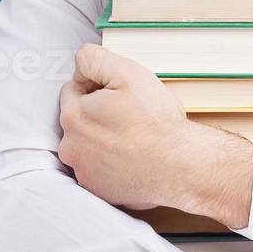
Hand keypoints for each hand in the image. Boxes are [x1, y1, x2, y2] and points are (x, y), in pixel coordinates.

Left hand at [58, 43, 252, 224]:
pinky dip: (112, 164)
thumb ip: (94, 59)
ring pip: (89, 146)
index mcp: (73, 116)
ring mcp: (84, 173)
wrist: (181, 166)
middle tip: (131, 116)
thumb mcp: (127, 73)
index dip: (98, 87)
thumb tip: (80, 61)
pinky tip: (134, 158)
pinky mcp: (100, 191)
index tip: (121, 95)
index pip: (73, 90)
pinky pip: (100, 170)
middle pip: (79, 120)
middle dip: (98, 114)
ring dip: (104, 140)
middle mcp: (71, 148)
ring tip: (134, 139)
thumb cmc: (156, 122)